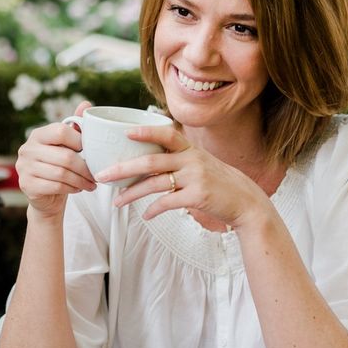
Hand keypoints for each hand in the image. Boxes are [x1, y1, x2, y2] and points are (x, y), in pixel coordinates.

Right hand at [15, 99, 96, 217]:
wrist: (45, 195)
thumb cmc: (58, 166)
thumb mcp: (67, 146)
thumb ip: (75, 126)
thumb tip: (86, 104)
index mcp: (38, 134)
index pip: (61, 131)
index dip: (79, 141)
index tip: (91, 152)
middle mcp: (27, 149)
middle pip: (64, 156)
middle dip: (85, 168)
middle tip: (96, 174)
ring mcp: (24, 167)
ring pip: (61, 174)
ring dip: (81, 180)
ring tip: (91, 183)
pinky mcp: (26, 184)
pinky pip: (55, 186)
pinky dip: (71, 188)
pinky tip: (78, 188)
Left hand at [95, 125, 268, 228]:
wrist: (245, 202)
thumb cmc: (218, 183)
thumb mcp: (201, 163)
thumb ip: (178, 159)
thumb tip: (146, 160)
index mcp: (190, 149)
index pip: (166, 134)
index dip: (145, 132)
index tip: (124, 133)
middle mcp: (192, 160)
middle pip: (150, 162)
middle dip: (123, 169)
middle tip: (102, 175)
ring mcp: (195, 178)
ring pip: (155, 184)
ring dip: (132, 194)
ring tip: (117, 202)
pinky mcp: (198, 197)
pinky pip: (168, 202)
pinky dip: (154, 210)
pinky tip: (146, 216)